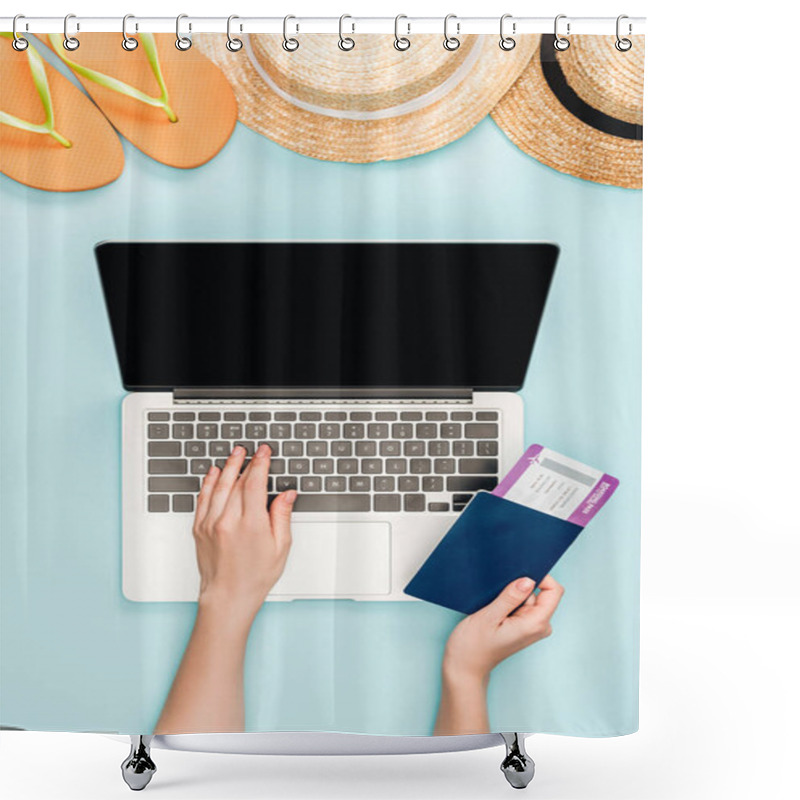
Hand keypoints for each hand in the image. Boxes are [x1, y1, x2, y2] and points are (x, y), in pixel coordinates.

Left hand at [192, 444, 294, 618]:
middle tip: (252, 451)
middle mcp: (227, 521)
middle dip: (246, 463)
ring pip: (218, 486)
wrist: (227, 597)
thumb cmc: (254, 577)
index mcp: (250, 525)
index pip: (254, 484)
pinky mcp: (199, 529)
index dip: (260, 464)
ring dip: (227, 467)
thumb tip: (287, 494)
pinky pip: (203, 499)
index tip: (264, 453)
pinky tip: (213, 473)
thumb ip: (282, 516)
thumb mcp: (280, 548)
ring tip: (235, 454)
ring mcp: (210, 524)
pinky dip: (208, 483)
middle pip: (236, 482)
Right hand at [442, 575, 563, 684]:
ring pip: (529, 597)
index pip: (554, 591)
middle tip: (500, 593)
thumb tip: (528, 580)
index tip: (519, 574)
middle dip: (522, 586)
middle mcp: (538, 626)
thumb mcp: (488, 617)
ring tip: (494, 605)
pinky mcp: (523, 627)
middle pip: (542, 592)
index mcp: (534, 624)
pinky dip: (510, 602)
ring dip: (513, 595)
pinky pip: (522, 605)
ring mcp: (531, 627)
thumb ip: (510, 597)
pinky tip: (495, 609)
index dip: (541, 577)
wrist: (465, 667)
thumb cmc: (473, 646)